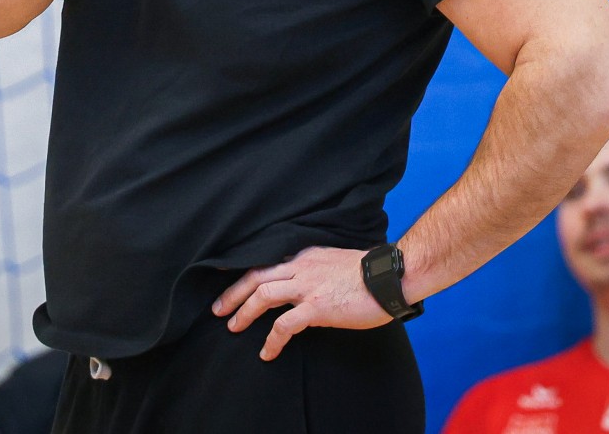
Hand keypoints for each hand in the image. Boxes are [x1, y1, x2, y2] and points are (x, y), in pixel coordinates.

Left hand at [211, 246, 389, 360]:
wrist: (390, 277)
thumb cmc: (370, 273)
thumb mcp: (334, 261)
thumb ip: (316, 269)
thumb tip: (307, 284)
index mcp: (304, 256)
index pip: (266, 262)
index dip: (245, 273)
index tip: (230, 284)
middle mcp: (300, 267)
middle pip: (255, 276)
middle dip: (233, 293)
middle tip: (219, 309)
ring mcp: (307, 287)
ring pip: (262, 296)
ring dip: (244, 312)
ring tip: (233, 327)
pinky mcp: (316, 307)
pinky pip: (284, 325)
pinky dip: (271, 340)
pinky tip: (267, 352)